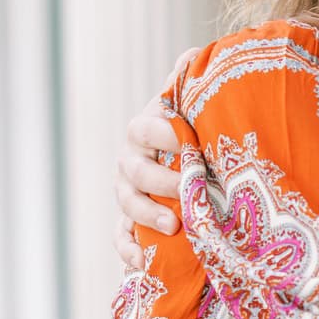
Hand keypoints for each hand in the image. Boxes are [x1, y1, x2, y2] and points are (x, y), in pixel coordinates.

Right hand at [114, 50, 198, 268]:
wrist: (192, 164)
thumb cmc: (197, 131)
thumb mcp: (196, 107)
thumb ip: (192, 83)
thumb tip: (193, 56)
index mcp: (147, 129)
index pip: (145, 127)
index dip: (164, 133)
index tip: (190, 141)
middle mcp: (132, 160)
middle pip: (135, 170)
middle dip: (160, 181)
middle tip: (188, 189)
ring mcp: (128, 193)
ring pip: (127, 204)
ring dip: (147, 215)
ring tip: (173, 226)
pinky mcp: (129, 223)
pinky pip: (121, 239)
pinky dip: (129, 251)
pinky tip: (143, 262)